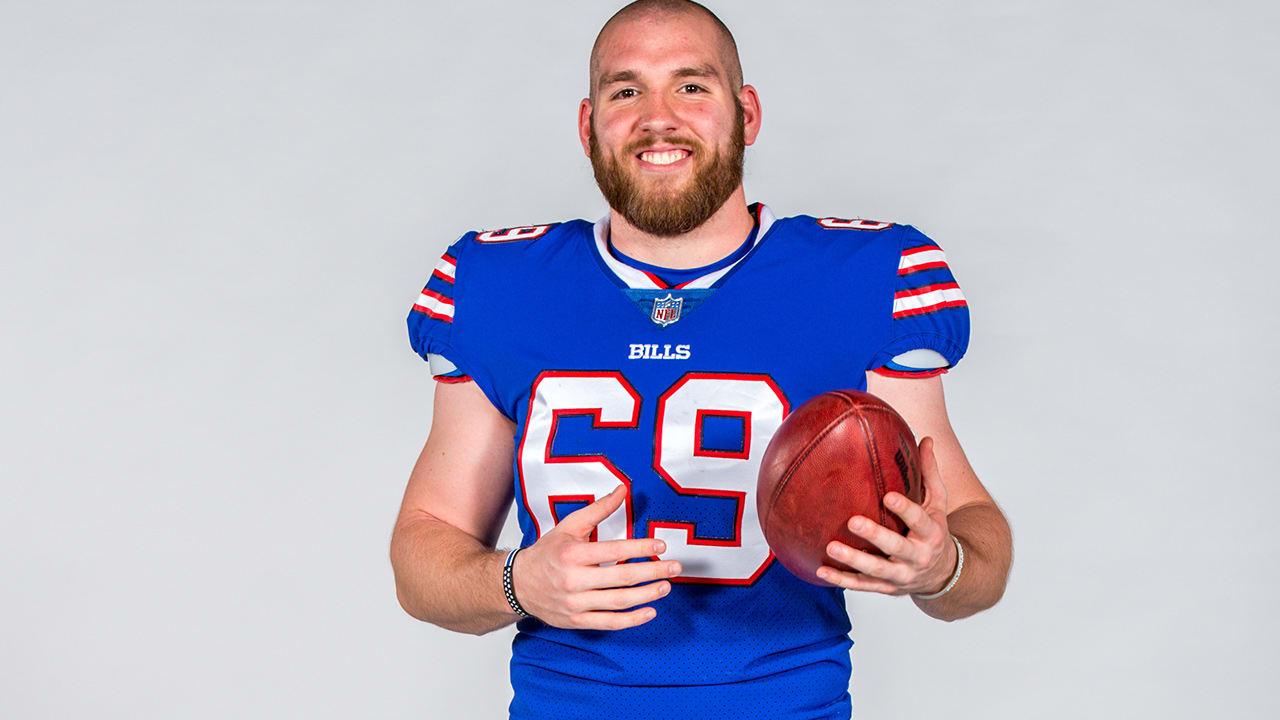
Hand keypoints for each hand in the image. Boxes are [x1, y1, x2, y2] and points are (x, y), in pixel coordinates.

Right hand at [513, 485, 682, 629]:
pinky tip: (650, 611)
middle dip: (653, 572)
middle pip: (622, 578)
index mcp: (573, 554)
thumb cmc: (547, 552)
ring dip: (647, 595)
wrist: (517, 584)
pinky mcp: (576, 621)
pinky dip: (632, 619)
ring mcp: (575, 603)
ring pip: (618, 602)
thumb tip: (623, 490)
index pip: (614, 551)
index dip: (640, 548)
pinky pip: (609, 623)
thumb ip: (598, 510)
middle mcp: (573, 580)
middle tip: (675, 568)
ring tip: (665, 586)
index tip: (661, 546)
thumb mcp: (569, 526)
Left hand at [817, 437, 956, 595]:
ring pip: (877, 570)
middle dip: (876, 536)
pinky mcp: (887, 588)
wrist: (942, 574)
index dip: (905, 509)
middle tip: (853, 521)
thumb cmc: (934, 531)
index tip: (888, 496)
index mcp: (931, 533)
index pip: (920, 520)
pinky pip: (863, 586)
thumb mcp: (938, 503)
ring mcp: (902, 575)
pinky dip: (842, 580)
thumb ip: (930, 472)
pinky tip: (822, 571)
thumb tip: (924, 438)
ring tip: (831, 547)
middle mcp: (918, 556)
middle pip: (897, 548)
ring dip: (853, 561)